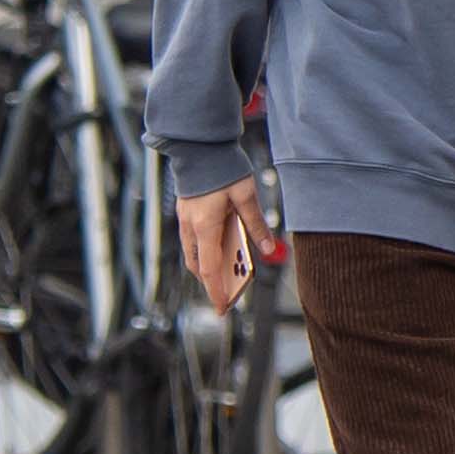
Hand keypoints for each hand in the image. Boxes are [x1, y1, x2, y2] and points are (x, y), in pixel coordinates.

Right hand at [178, 178, 270, 312]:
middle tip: (227, 297)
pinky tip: (220, 253)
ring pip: (193, 254)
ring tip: (228, 278)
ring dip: (207, 268)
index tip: (222, 308)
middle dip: (211, 283)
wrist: (199, 146)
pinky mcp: (186, 212)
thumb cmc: (224, 168)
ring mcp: (185, 219)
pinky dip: (204, 252)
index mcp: (205, 226)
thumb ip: (258, 225)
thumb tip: (269, 250)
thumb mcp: (247, 196)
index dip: (216, 290)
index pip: (209, 268)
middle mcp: (190, 226)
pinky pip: (193, 241)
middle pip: (198, 265)